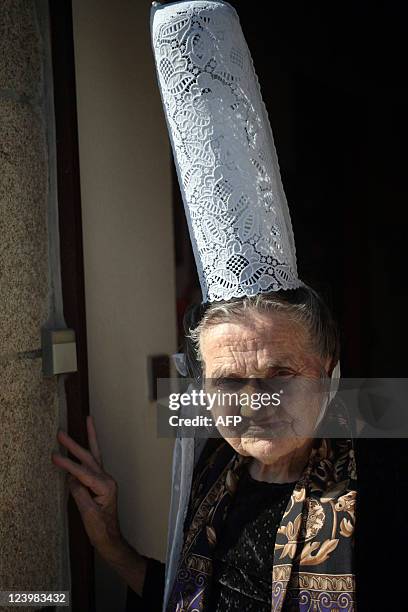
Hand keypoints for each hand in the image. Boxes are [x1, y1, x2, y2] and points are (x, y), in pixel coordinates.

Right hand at [52, 416, 123, 562]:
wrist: (110, 540)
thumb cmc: (101, 530)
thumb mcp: (88, 514)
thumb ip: (80, 493)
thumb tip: (71, 478)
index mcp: (105, 486)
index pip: (83, 472)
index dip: (68, 464)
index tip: (54, 456)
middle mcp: (107, 480)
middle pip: (89, 458)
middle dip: (75, 445)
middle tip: (61, 433)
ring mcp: (105, 480)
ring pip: (94, 456)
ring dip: (88, 439)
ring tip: (88, 421)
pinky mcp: (101, 483)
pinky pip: (92, 465)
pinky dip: (86, 453)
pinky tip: (83, 446)